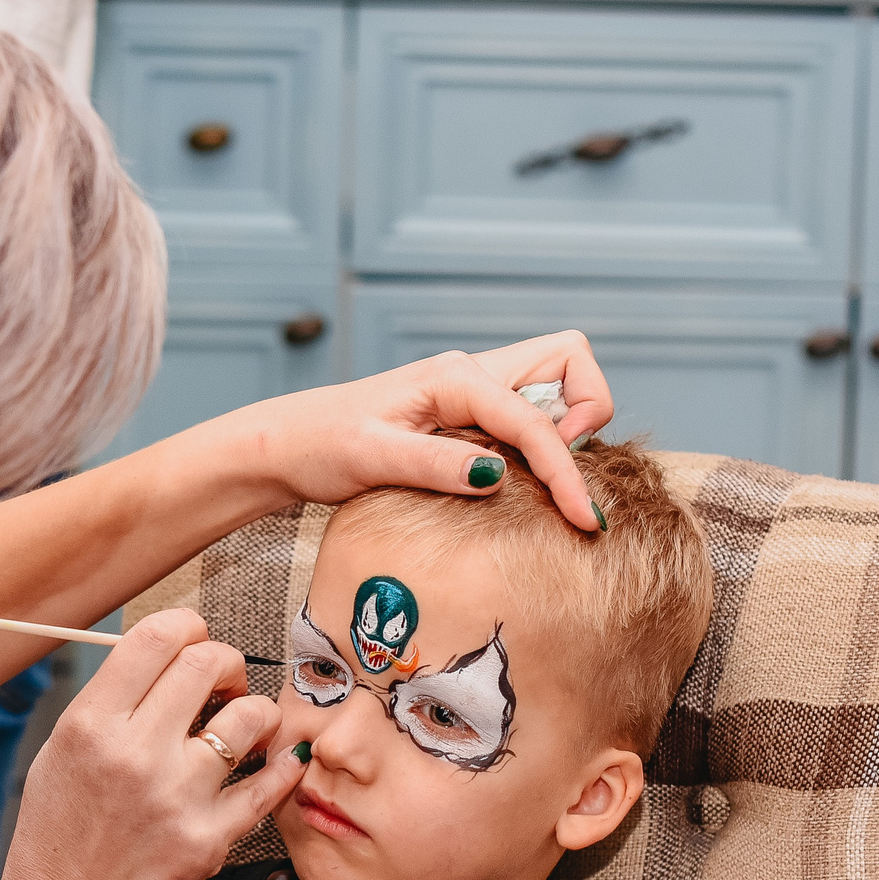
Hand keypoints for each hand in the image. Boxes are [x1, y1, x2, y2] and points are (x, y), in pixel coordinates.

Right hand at [0, 609, 307, 879]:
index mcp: (91, 724)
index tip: (195, 642)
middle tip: (222, 685)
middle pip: (208, 663)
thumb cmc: (60, 835)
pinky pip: (270, 783)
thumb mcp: (61, 753)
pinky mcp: (209, 839)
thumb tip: (166, 655)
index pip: (156, 637)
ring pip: (251, 716)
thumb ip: (111, 702)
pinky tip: (275, 762)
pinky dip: (280, 767)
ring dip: (255, 713)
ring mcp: (178, 797)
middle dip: (225, 663)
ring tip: (242, 730)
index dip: (188, 627)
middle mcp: (135, 753)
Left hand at [198, 330, 613, 531]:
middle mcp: (472, 372)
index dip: (565, 471)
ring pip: (554, 383)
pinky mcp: (468, 412)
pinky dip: (541, 440)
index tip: (582, 519)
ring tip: (542, 483)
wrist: (289, 444)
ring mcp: (473, 389)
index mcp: (455, 378)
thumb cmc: (323, 446)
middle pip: (569, 360)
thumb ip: (436, 464)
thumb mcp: (374, 460)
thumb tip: (496, 473)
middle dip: (589, 409)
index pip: (537, 421)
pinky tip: (518, 482)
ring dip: (567, 424)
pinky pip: (528, 412)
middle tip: (559, 473)